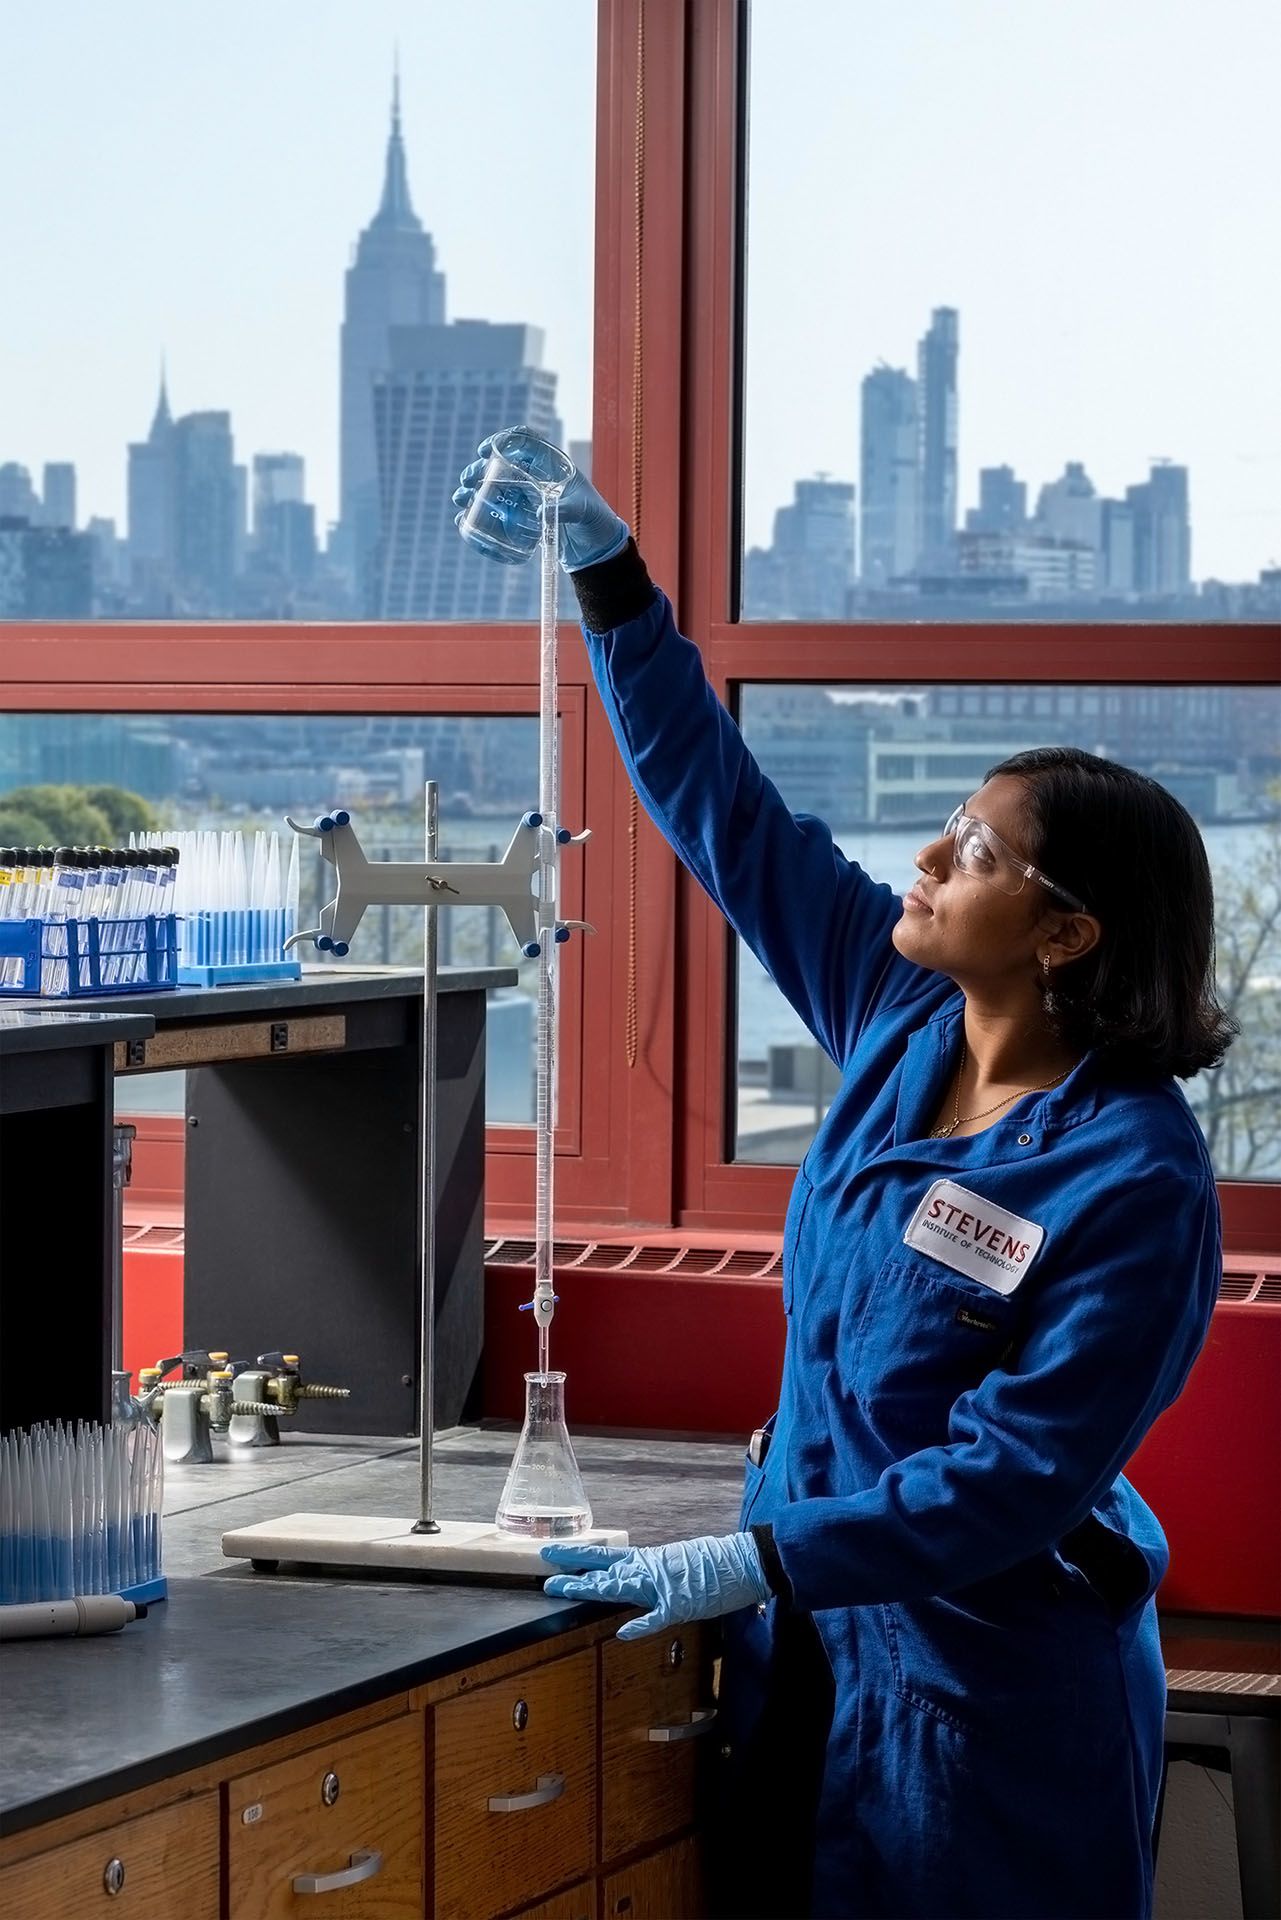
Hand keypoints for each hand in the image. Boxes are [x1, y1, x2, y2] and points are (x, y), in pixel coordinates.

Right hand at [453, 426, 629, 572]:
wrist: (595, 544)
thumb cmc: (594, 520)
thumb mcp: (583, 512)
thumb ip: (567, 509)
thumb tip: (540, 510)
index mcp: (551, 465)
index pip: (524, 441)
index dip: (503, 440)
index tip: (485, 451)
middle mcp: (535, 476)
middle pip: (501, 464)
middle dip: (479, 469)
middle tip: (467, 481)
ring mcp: (526, 496)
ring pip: (493, 486)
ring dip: (473, 490)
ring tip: (460, 498)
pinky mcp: (520, 517)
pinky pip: (495, 510)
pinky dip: (478, 512)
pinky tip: (463, 517)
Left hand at [541, 1532, 769, 1640]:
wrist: (742, 1560)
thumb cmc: (712, 1562)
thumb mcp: (676, 1560)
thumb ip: (653, 1569)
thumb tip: (636, 1575)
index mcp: (648, 1560)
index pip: (605, 1558)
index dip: (577, 1556)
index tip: (551, 1552)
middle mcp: (649, 1569)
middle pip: (604, 1571)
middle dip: (574, 1574)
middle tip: (545, 1576)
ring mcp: (663, 1586)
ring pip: (620, 1587)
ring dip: (592, 1590)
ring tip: (564, 1589)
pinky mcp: (681, 1604)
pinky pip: (657, 1617)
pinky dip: (641, 1625)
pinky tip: (624, 1633)